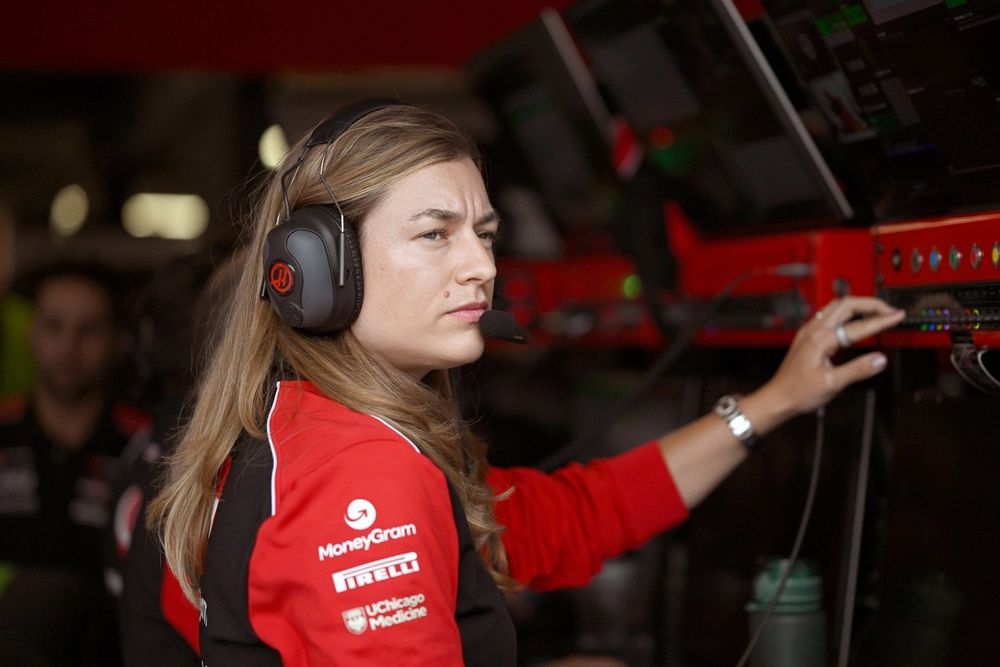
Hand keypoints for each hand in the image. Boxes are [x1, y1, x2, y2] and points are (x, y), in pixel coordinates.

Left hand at [759, 296, 904, 415]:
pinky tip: (854, 321)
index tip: (898, 317)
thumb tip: (880, 360)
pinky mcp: (807, 336)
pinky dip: (846, 313)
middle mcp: (814, 330)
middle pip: (846, 304)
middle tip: (890, 311)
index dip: (882, 320)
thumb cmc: (799, 392)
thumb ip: (858, 370)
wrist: (778, 397)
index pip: (859, 326)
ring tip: (877, 313)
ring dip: (858, 306)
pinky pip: (828, 315)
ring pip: (836, 306)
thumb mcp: (832, 384)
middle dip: (871, 304)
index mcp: (821, 339)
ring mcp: (809, 331)